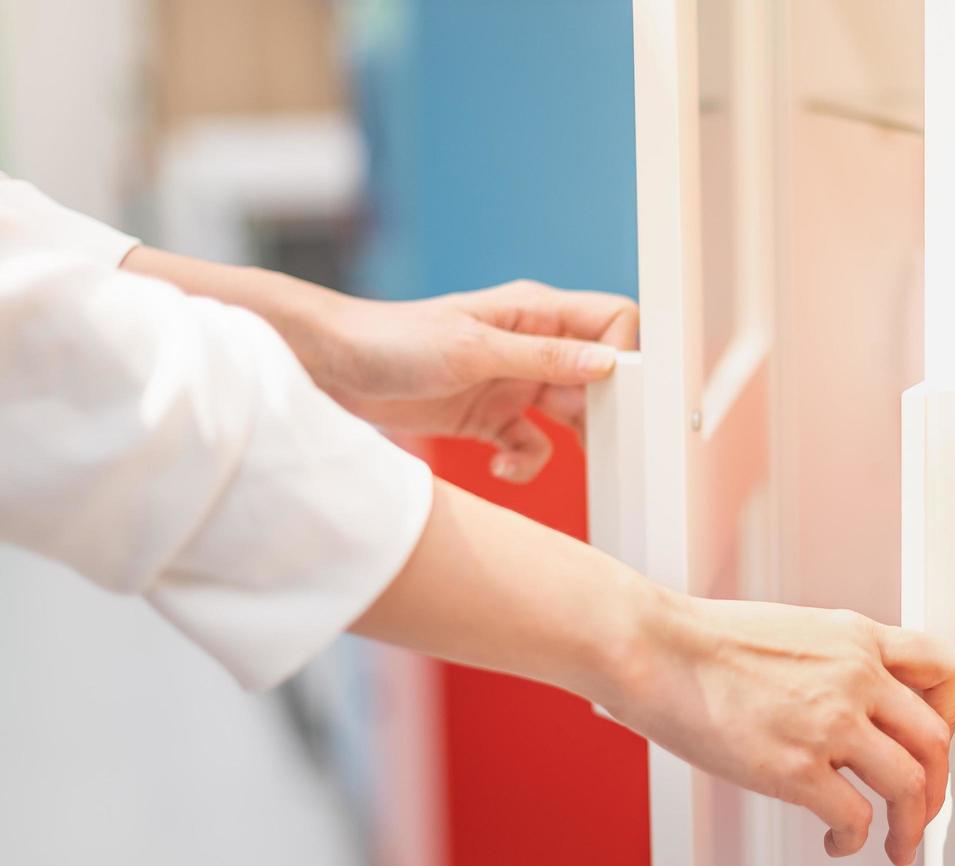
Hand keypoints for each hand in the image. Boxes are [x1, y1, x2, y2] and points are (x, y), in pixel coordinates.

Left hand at [120, 246, 637, 484]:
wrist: (326, 367)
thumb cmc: (392, 340)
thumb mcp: (473, 349)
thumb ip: (543, 359)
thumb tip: (609, 364)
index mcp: (535, 312)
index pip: (613, 320)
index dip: (626, 354)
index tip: (618, 392)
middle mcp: (532, 345)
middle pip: (600, 376)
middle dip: (602, 410)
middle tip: (598, 439)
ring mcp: (513, 383)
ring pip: (572, 416)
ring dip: (567, 443)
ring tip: (544, 454)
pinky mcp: (490, 417)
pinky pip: (533, 445)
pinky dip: (526, 461)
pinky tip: (501, 463)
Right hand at [608, 593, 954, 865]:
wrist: (655, 649)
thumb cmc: (703, 641)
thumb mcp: (794, 629)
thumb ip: (834, 660)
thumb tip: (852, 700)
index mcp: (856, 637)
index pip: (943, 666)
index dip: (949, 713)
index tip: (932, 742)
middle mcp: (855, 675)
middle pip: (936, 739)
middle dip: (937, 786)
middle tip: (922, 810)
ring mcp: (831, 722)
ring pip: (910, 785)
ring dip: (912, 826)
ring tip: (899, 845)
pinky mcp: (797, 768)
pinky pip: (857, 819)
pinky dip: (855, 841)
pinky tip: (837, 842)